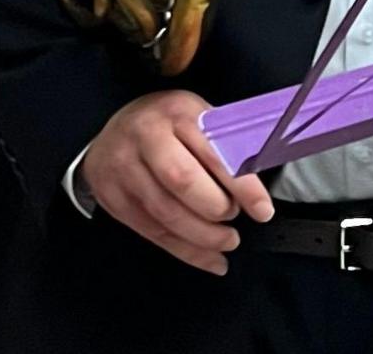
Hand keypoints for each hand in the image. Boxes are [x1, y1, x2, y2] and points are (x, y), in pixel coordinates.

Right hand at [79, 91, 273, 274]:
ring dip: (204, 237)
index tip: (263, 210)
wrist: (109, 134)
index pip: (212, 152)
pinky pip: (154, 234)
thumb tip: (264, 170)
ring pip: (167, 214)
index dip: (241, 185)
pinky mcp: (114, 200)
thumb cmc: (168, 127)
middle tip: (234, 216)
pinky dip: (188, 252)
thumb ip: (226, 142)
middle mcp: (147, 138)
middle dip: (216, 209)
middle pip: (183, 182)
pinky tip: (212, 259)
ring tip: (229, 241)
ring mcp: (125, 170)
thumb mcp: (198, 117)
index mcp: (178, 113)